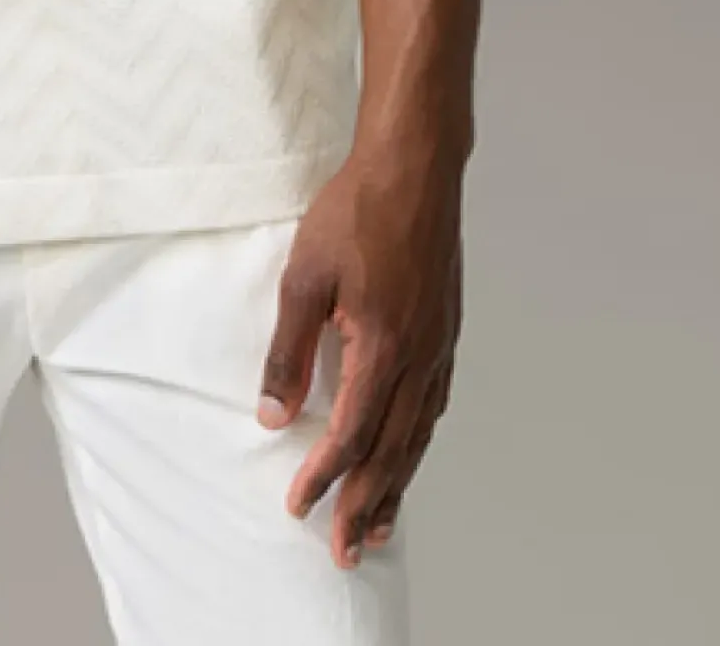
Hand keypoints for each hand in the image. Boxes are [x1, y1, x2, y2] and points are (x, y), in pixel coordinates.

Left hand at [256, 140, 463, 568]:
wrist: (415, 166)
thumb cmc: (355, 212)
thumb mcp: (304, 277)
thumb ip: (289, 351)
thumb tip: (274, 415)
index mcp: (383, 349)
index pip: (350, 436)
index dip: (324, 477)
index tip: (299, 506)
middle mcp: (420, 358)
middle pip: (391, 451)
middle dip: (365, 506)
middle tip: (345, 552)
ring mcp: (439, 344)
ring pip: (417, 435)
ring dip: (397, 485)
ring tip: (379, 527)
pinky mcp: (445, 328)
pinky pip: (434, 405)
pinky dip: (417, 441)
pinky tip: (408, 450)